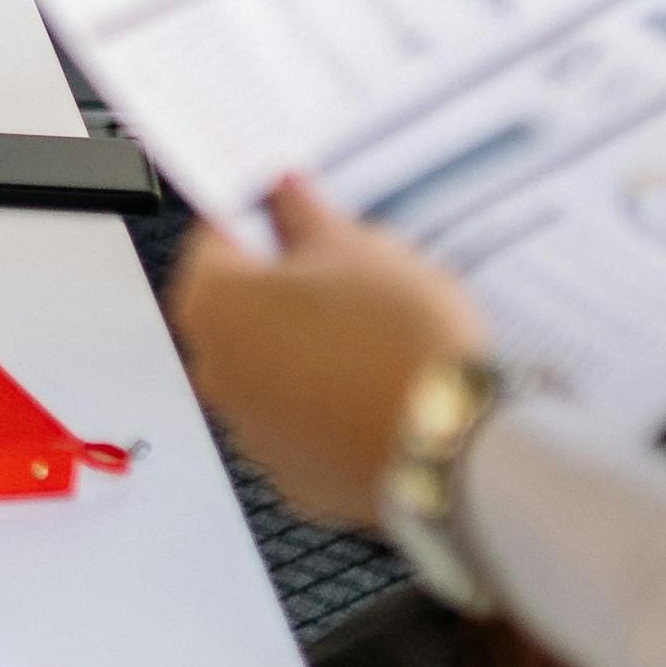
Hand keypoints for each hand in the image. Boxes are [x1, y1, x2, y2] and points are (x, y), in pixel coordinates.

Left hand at [161, 175, 485, 525]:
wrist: (452, 441)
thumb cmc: (398, 340)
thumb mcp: (355, 248)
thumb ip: (304, 213)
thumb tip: (282, 192)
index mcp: (213, 304)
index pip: (216, 239)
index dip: (259, 216)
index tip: (289, 207)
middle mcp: (215, 372)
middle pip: (241, 308)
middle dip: (286, 286)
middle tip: (348, 271)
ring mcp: (251, 431)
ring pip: (271, 367)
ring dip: (306, 346)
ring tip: (375, 334)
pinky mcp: (293, 474)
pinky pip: (302, 421)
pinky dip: (328, 402)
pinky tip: (378, 385)